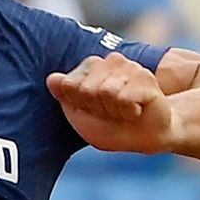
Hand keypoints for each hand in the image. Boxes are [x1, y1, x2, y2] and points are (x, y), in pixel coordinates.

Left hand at [47, 52, 175, 155]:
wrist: (148, 137)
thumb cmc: (113, 128)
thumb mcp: (81, 116)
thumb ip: (66, 95)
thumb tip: (51, 79)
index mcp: (90, 68)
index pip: (70, 85)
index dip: (80, 105)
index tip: (93, 111)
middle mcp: (109, 62)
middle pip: (87, 88)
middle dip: (97, 108)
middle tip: (111, 113)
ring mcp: (128, 67)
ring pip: (106, 92)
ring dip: (114, 111)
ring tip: (124, 112)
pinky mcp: (145, 77)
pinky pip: (125, 98)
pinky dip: (129, 112)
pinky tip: (136, 111)